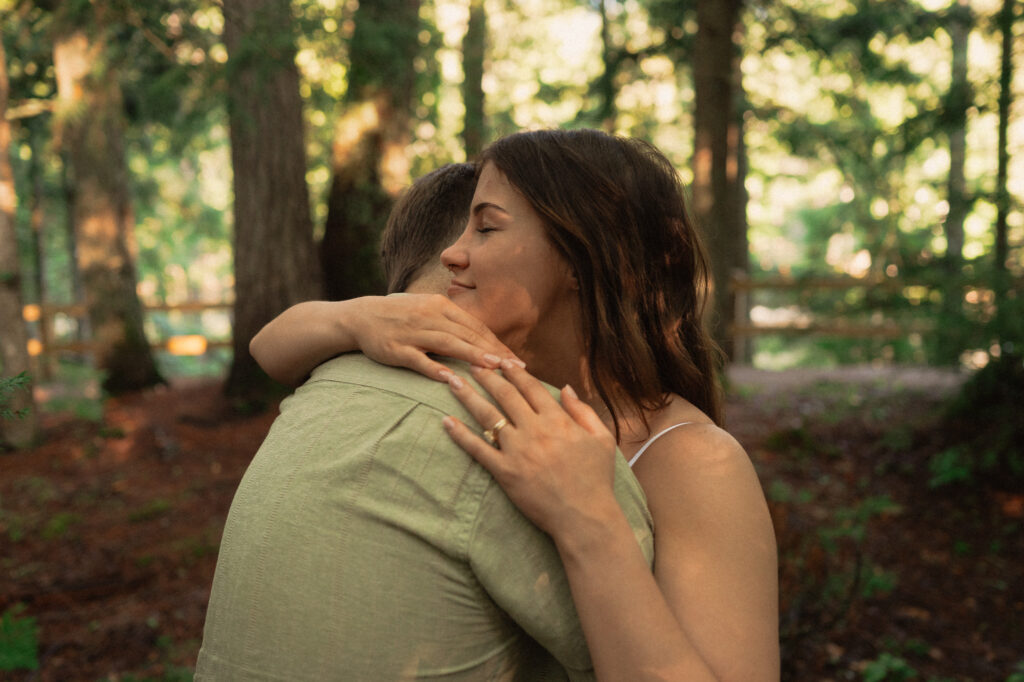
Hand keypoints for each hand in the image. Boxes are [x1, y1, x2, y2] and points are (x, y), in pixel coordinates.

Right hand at [344, 294, 520, 379]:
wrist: (361, 316)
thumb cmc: (401, 316)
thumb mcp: (428, 310)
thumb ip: (454, 322)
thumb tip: (483, 339)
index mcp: (441, 306)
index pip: (476, 326)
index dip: (498, 343)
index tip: (517, 360)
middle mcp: (430, 316)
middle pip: (468, 335)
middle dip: (494, 352)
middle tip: (516, 369)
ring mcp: (413, 332)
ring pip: (448, 344)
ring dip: (473, 356)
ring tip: (495, 369)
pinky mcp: (396, 349)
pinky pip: (419, 360)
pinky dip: (436, 369)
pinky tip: (453, 380)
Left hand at [441, 361, 619, 538]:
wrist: (584, 516)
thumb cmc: (596, 479)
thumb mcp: (601, 439)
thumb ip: (582, 410)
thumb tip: (566, 387)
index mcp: (557, 420)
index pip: (530, 387)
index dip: (514, 371)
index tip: (501, 361)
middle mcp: (534, 430)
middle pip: (505, 395)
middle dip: (486, 376)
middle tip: (471, 363)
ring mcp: (517, 450)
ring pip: (487, 415)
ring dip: (467, 395)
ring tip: (452, 381)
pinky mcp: (505, 472)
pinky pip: (478, 449)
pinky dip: (460, 435)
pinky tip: (446, 422)